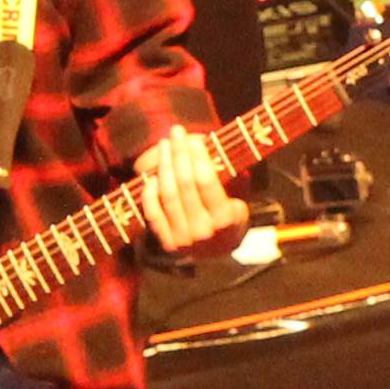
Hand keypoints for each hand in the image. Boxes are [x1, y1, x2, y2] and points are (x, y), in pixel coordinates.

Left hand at [130, 127, 247, 254]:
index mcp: (225, 219)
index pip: (206, 181)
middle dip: (179, 154)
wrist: (219, 255)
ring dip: (164, 167)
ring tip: (163, 146)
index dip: (197, 157)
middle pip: (185, 184)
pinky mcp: (167, 244)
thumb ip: (233, 181)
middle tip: (175, 133)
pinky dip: (150, 194)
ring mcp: (183, 239)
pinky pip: (153, 213)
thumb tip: (219, 149)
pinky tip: (152, 176)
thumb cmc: (230, 221)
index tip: (192, 138)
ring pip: (168, 195)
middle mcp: (203, 230)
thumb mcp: (239, 203)